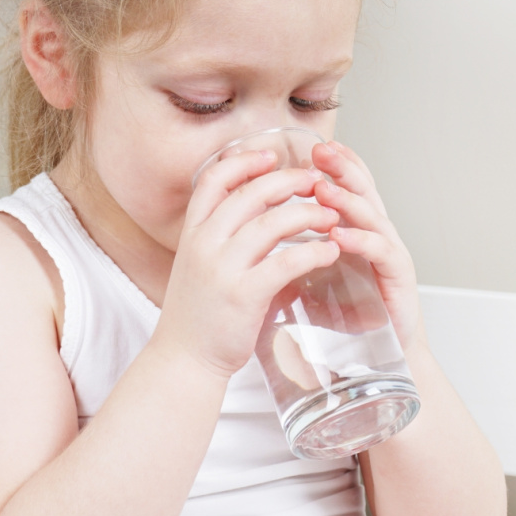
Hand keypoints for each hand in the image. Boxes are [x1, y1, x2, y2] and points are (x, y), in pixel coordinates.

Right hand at [154, 149, 342, 377]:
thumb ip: (227, 238)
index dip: (243, 160)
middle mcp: (203, 244)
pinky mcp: (243, 295)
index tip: (271, 154)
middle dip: (288, 181)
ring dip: (308, 213)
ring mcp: (222, 268)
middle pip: (251, 193)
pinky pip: (287, 262)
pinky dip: (314, 252)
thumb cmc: (200, 314)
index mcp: (192, 233)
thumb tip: (266, 214)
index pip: (213, 179)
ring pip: (272, 222)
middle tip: (315, 181)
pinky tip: (330, 251)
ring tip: (331, 216)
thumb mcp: (201, 265)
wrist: (184, 360)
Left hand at [311, 141, 424, 351]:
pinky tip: (341, 234)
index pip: (349, 187)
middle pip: (364, 191)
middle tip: (321, 152)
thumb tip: (253, 235)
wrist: (379, 354)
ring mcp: (391, 253)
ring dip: (347, 202)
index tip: (311, 147)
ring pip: (372, 216)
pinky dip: (360, 240)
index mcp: (358, 229)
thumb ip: (295, 249)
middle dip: (342, 169)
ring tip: (324, 190)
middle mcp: (378, 234)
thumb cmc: (345, 315)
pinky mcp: (398, 277)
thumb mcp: (313, 274)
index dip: (335, 165)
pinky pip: (380, 252)